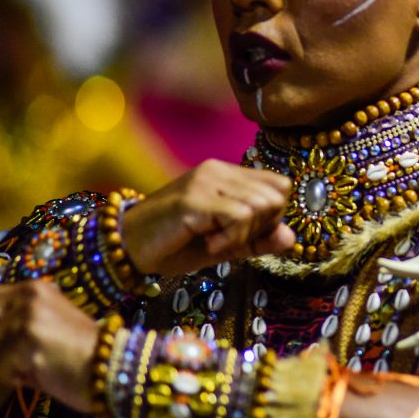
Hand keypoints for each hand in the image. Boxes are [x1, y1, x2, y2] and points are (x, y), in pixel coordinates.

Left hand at [0, 281, 98, 411]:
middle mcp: (27, 294)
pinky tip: (39, 371)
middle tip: (23, 356)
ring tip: (36, 364)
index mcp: (31, 287)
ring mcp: (26, 314)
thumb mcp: (27, 349)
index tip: (10, 346)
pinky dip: (12, 377)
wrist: (110, 368)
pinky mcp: (27, 337)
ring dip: (3, 367)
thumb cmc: (75, 359)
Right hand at [121, 159, 294, 275]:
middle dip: (263, 226)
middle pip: (276, 195)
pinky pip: (239, 217)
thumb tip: (291, 237)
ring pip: (261, 205)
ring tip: (216, 242)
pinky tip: (210, 245)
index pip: (279, 185)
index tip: (247, 234)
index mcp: (225, 173)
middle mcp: (216, 170)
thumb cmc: (174, 244)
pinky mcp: (194, 200)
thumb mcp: (224, 244)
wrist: (127, 247)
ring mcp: (204, 182)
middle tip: (232, 240)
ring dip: (244, 235)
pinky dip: (231, 238)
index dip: (273, 215)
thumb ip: (257, 239)